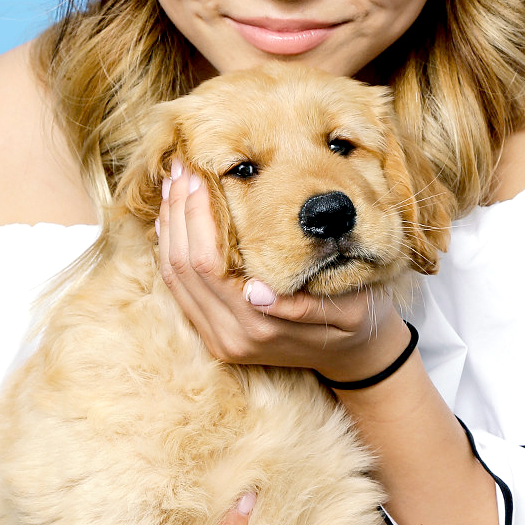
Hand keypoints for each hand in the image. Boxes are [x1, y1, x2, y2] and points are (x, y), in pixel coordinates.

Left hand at [157, 160, 410, 382]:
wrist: (352, 356)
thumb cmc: (355, 319)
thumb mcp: (349, 310)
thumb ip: (302, 307)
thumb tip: (254, 293)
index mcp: (260, 328)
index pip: (207, 263)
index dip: (194, 215)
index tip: (197, 173)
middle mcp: (230, 336)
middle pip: (182, 267)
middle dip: (177, 212)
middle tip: (181, 168)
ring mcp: (216, 339)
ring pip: (173, 277)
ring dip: (168, 227)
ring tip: (173, 183)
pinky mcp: (211, 335)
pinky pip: (178, 288)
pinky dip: (170, 247)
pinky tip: (172, 217)